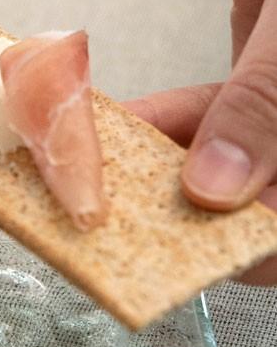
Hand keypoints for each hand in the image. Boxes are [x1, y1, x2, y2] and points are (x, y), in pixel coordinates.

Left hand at [125, 0, 276, 283]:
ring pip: (211, 162)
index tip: (161, 254)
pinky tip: (111, 119)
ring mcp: (273, 117)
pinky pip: (198, 119)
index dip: (240, 256)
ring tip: (88, 157)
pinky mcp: (244, 90)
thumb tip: (216, 190)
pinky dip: (156, 121)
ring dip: (149, 160)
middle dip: (172, 206)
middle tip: (99, 204)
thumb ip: (265, 106)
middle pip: (241, 204)